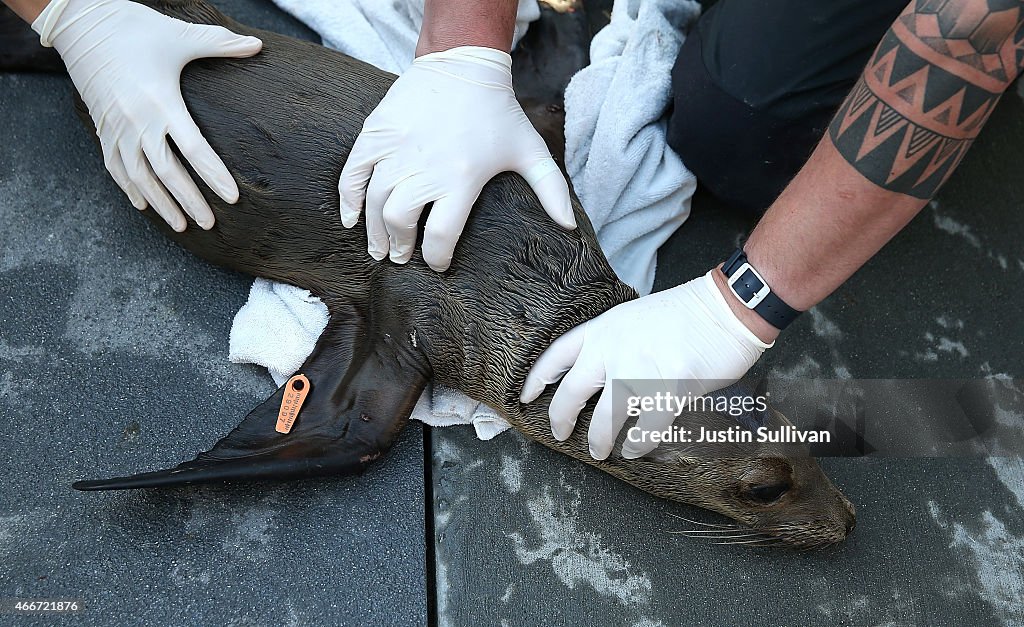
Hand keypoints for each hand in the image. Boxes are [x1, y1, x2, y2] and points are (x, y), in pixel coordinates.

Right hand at [32, 0, 261, 230]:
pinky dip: (130, 189)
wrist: (81, 23)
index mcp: (162, 102)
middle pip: (167, 173)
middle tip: (209, 223)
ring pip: (140, 177)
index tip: (232, 198)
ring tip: (181, 225)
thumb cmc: (134, 29)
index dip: (214, 175)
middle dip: (190, 201)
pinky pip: (115, 167)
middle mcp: (138, 122)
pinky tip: (143, 206)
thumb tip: (258, 46)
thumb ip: (220, 44)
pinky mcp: (102, 129)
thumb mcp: (180, 35)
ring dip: (161, 204)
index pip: (195, 149)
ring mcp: (117, 129)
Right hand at [338, 46, 574, 271]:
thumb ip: (551, 190)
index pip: (441, 237)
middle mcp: (425, 169)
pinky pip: (353, 176)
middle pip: (401, 224)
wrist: (462, 65)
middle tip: (403, 257)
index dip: (437, 258)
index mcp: (461, 179)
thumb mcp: (530, 150)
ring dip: (375, 233)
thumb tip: (570, 226)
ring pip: (376, 205)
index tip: (437, 264)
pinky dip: (349, 200)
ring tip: (380, 248)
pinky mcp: (376, 135)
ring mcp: (397, 151)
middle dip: (401, 248)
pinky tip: (352, 219)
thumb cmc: (498, 113)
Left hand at [520, 270, 772, 459]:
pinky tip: (635, 449)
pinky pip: (647, 428)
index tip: (526, 398)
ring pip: (607, 417)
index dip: (538, 379)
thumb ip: (612, 345)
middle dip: (561, 418)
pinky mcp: (670, 387)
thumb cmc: (685, 315)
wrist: (726, 308)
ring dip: (598, 439)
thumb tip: (598, 381)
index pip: (558, 355)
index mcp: (604, 329)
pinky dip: (638, 443)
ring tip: (598, 451)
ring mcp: (641, 368)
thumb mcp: (634, 318)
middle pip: (573, 392)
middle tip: (560, 434)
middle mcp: (614, 348)